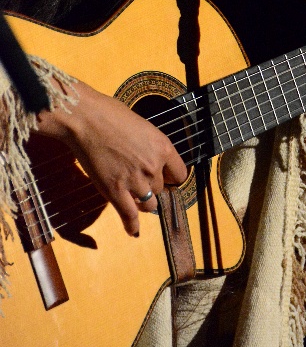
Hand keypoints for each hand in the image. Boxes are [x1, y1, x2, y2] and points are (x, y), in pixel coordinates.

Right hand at [37, 80, 186, 235]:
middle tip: (137, 178)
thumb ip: (150, 146)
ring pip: (148, 204)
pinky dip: (131, 225)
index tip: (165, 178)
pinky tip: (132, 231)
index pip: (179, 174)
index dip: (171, 177)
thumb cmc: (111, 115)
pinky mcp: (115, 191)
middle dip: (151, 185)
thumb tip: (150, 157)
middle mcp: (153, 167)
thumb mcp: (142, 127)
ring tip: (133, 196)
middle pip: (160, 189)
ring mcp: (135, 181)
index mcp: (163, 148)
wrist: (85, 119)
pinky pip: (129, 215)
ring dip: (142, 202)